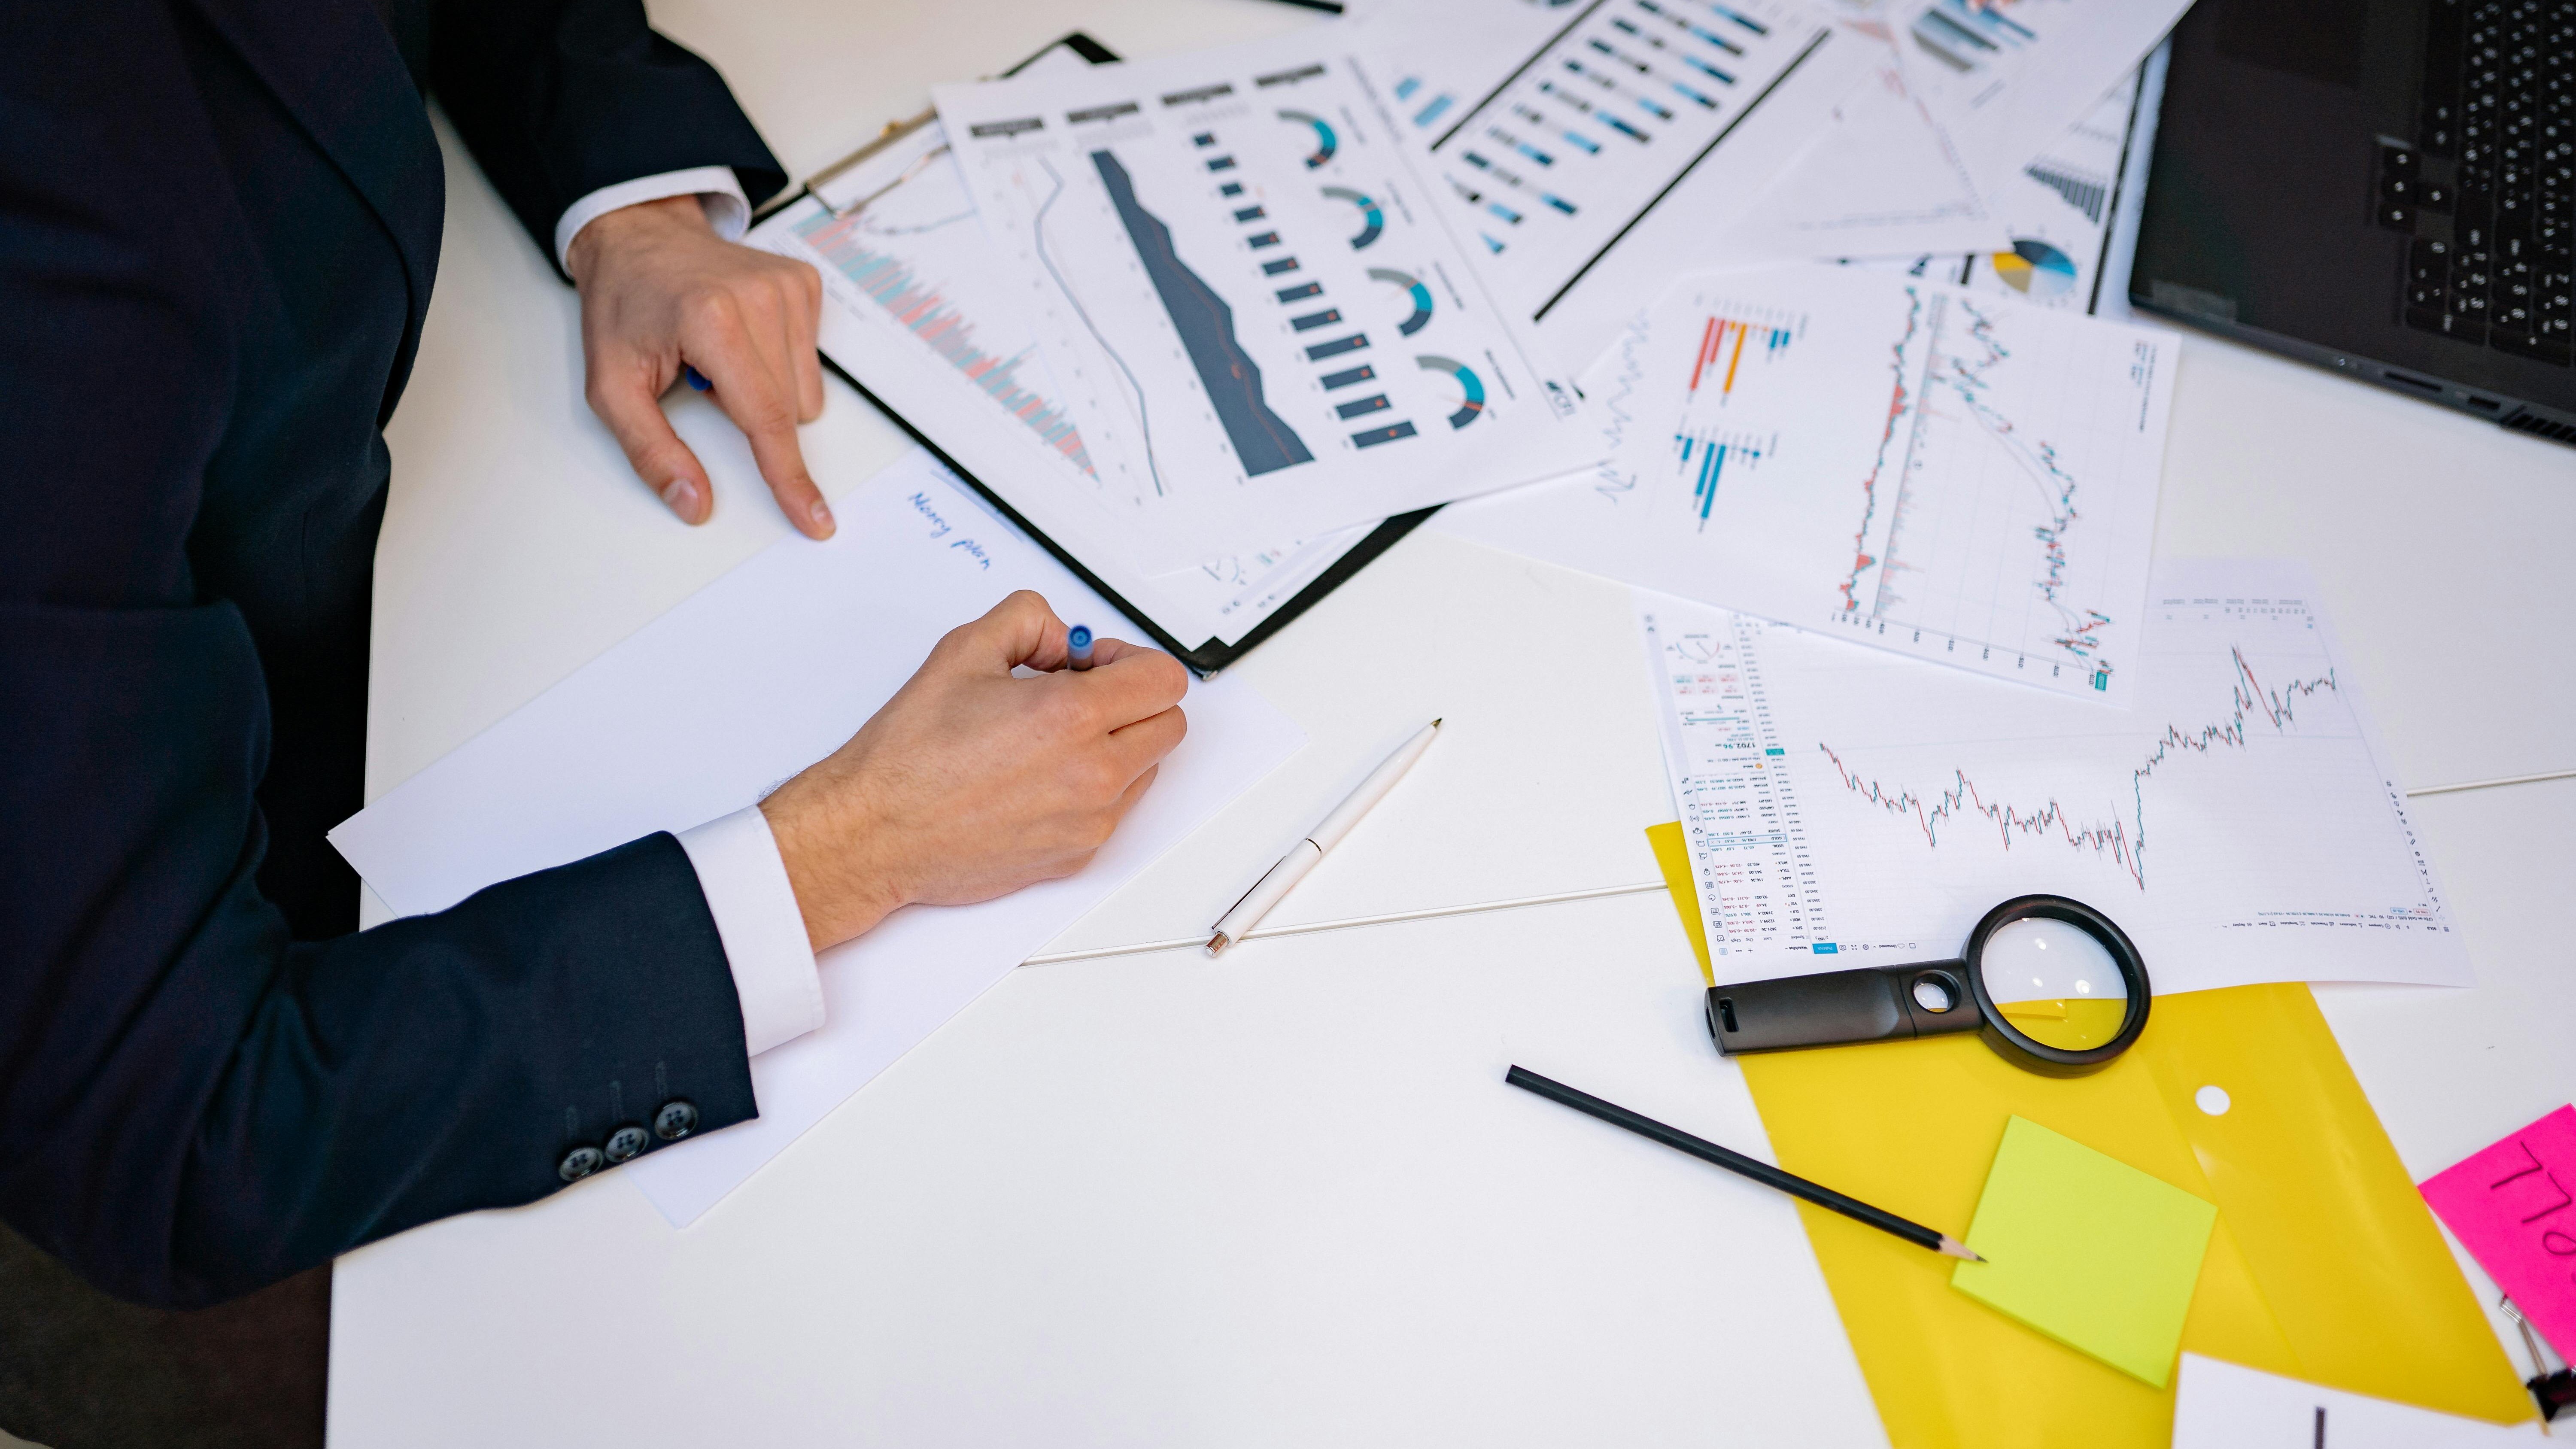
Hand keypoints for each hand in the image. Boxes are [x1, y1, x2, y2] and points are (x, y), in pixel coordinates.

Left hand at [566, 194, 833, 536]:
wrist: (638, 234)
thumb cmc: (623, 305)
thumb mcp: (611, 386)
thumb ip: (650, 450)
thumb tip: (694, 503)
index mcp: (713, 322)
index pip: (766, 419)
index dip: (789, 478)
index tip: (815, 519)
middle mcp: (760, 299)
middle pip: (788, 411)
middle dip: (751, 419)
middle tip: (702, 382)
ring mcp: (788, 288)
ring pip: (806, 392)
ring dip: (767, 393)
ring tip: (720, 357)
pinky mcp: (803, 284)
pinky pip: (811, 360)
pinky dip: (780, 364)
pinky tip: (743, 338)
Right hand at [758, 592, 1190, 950]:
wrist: (878, 832)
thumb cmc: (911, 754)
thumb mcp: (964, 650)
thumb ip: (1028, 620)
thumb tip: (1064, 637)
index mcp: (1072, 717)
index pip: (1164, 678)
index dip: (1130, 660)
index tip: (1094, 664)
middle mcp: (1093, 773)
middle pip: (1169, 722)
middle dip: (1134, 700)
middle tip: (1081, 694)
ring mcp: (1091, 820)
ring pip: (1147, 767)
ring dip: (1119, 743)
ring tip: (1052, 737)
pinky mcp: (1078, 853)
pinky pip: (1116, 809)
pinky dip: (1095, 786)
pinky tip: (1040, 776)